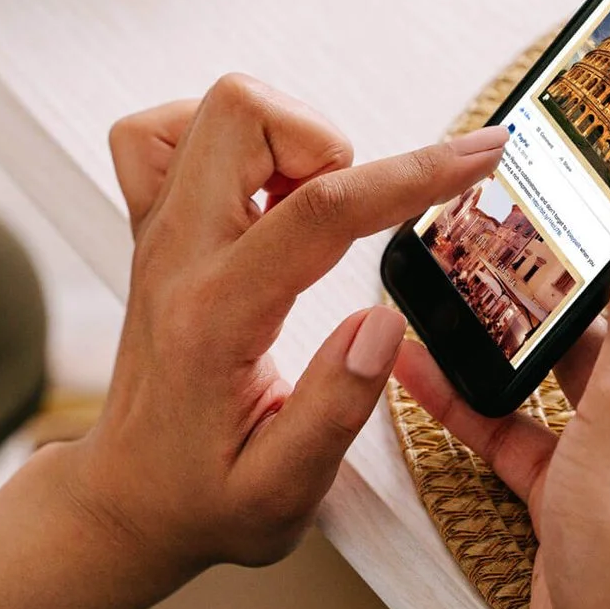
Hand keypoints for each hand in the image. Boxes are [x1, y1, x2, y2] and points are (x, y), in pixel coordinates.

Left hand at [67, 76, 506, 581]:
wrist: (127, 498)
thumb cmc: (203, 500)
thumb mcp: (282, 492)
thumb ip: (336, 407)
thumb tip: (384, 322)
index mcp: (216, 316)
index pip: (320, 211)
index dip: (413, 174)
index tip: (482, 153)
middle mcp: (175, 256)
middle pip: (241, 113)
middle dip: (328, 139)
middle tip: (356, 213)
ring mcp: (155, 234)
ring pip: (210, 109)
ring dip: (285, 137)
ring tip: (313, 212)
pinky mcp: (150, 228)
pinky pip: (165, 133)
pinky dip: (227, 139)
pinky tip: (263, 195)